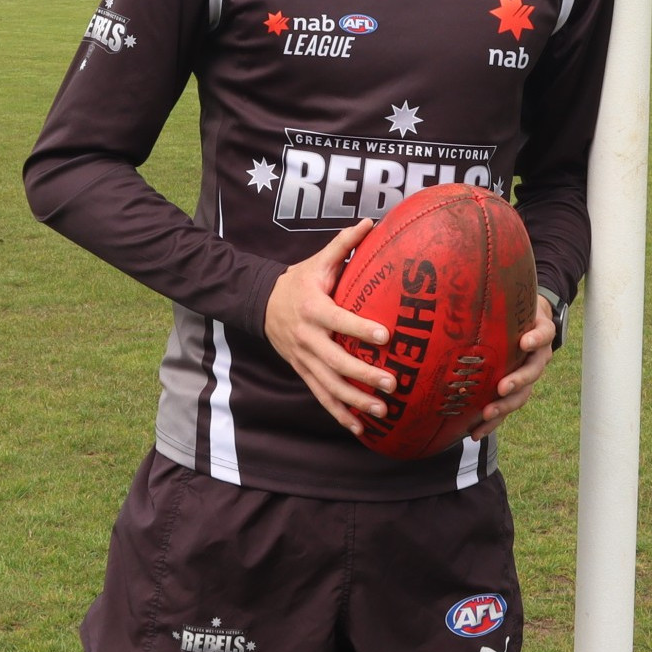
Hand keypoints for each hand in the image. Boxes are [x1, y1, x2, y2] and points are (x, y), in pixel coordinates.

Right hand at [263, 219, 398, 435]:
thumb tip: (370, 222)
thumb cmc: (297, 281)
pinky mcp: (303, 372)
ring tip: (382, 411)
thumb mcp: (317, 261)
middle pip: (336, 361)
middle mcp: (308, 338)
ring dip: (356, 401)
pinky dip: (340, 414)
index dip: (361, 329)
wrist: (259, 304)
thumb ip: (343, 245)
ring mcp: (304, 359)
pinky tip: (360, 429)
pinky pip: (321, 396)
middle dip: (364, 376)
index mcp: (314, 309)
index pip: (340, 321)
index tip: (385, 336)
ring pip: (330, 385)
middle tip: (392, 384)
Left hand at [472, 294, 556, 441]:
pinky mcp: (514, 388)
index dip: (536, 338)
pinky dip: (492, 421)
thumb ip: (499, 288)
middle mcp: (537, 355)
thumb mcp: (515, 295)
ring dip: (505, 406)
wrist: (525, 320)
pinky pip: (506, 407)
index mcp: (539, 331)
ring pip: (523, 394)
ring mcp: (527, 373)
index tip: (524, 342)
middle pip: (534, 370)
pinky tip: (475, 432)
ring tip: (487, 413)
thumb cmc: (514, 306)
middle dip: (518, 381)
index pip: (543, 334)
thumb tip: (470, 269)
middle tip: (502, 387)